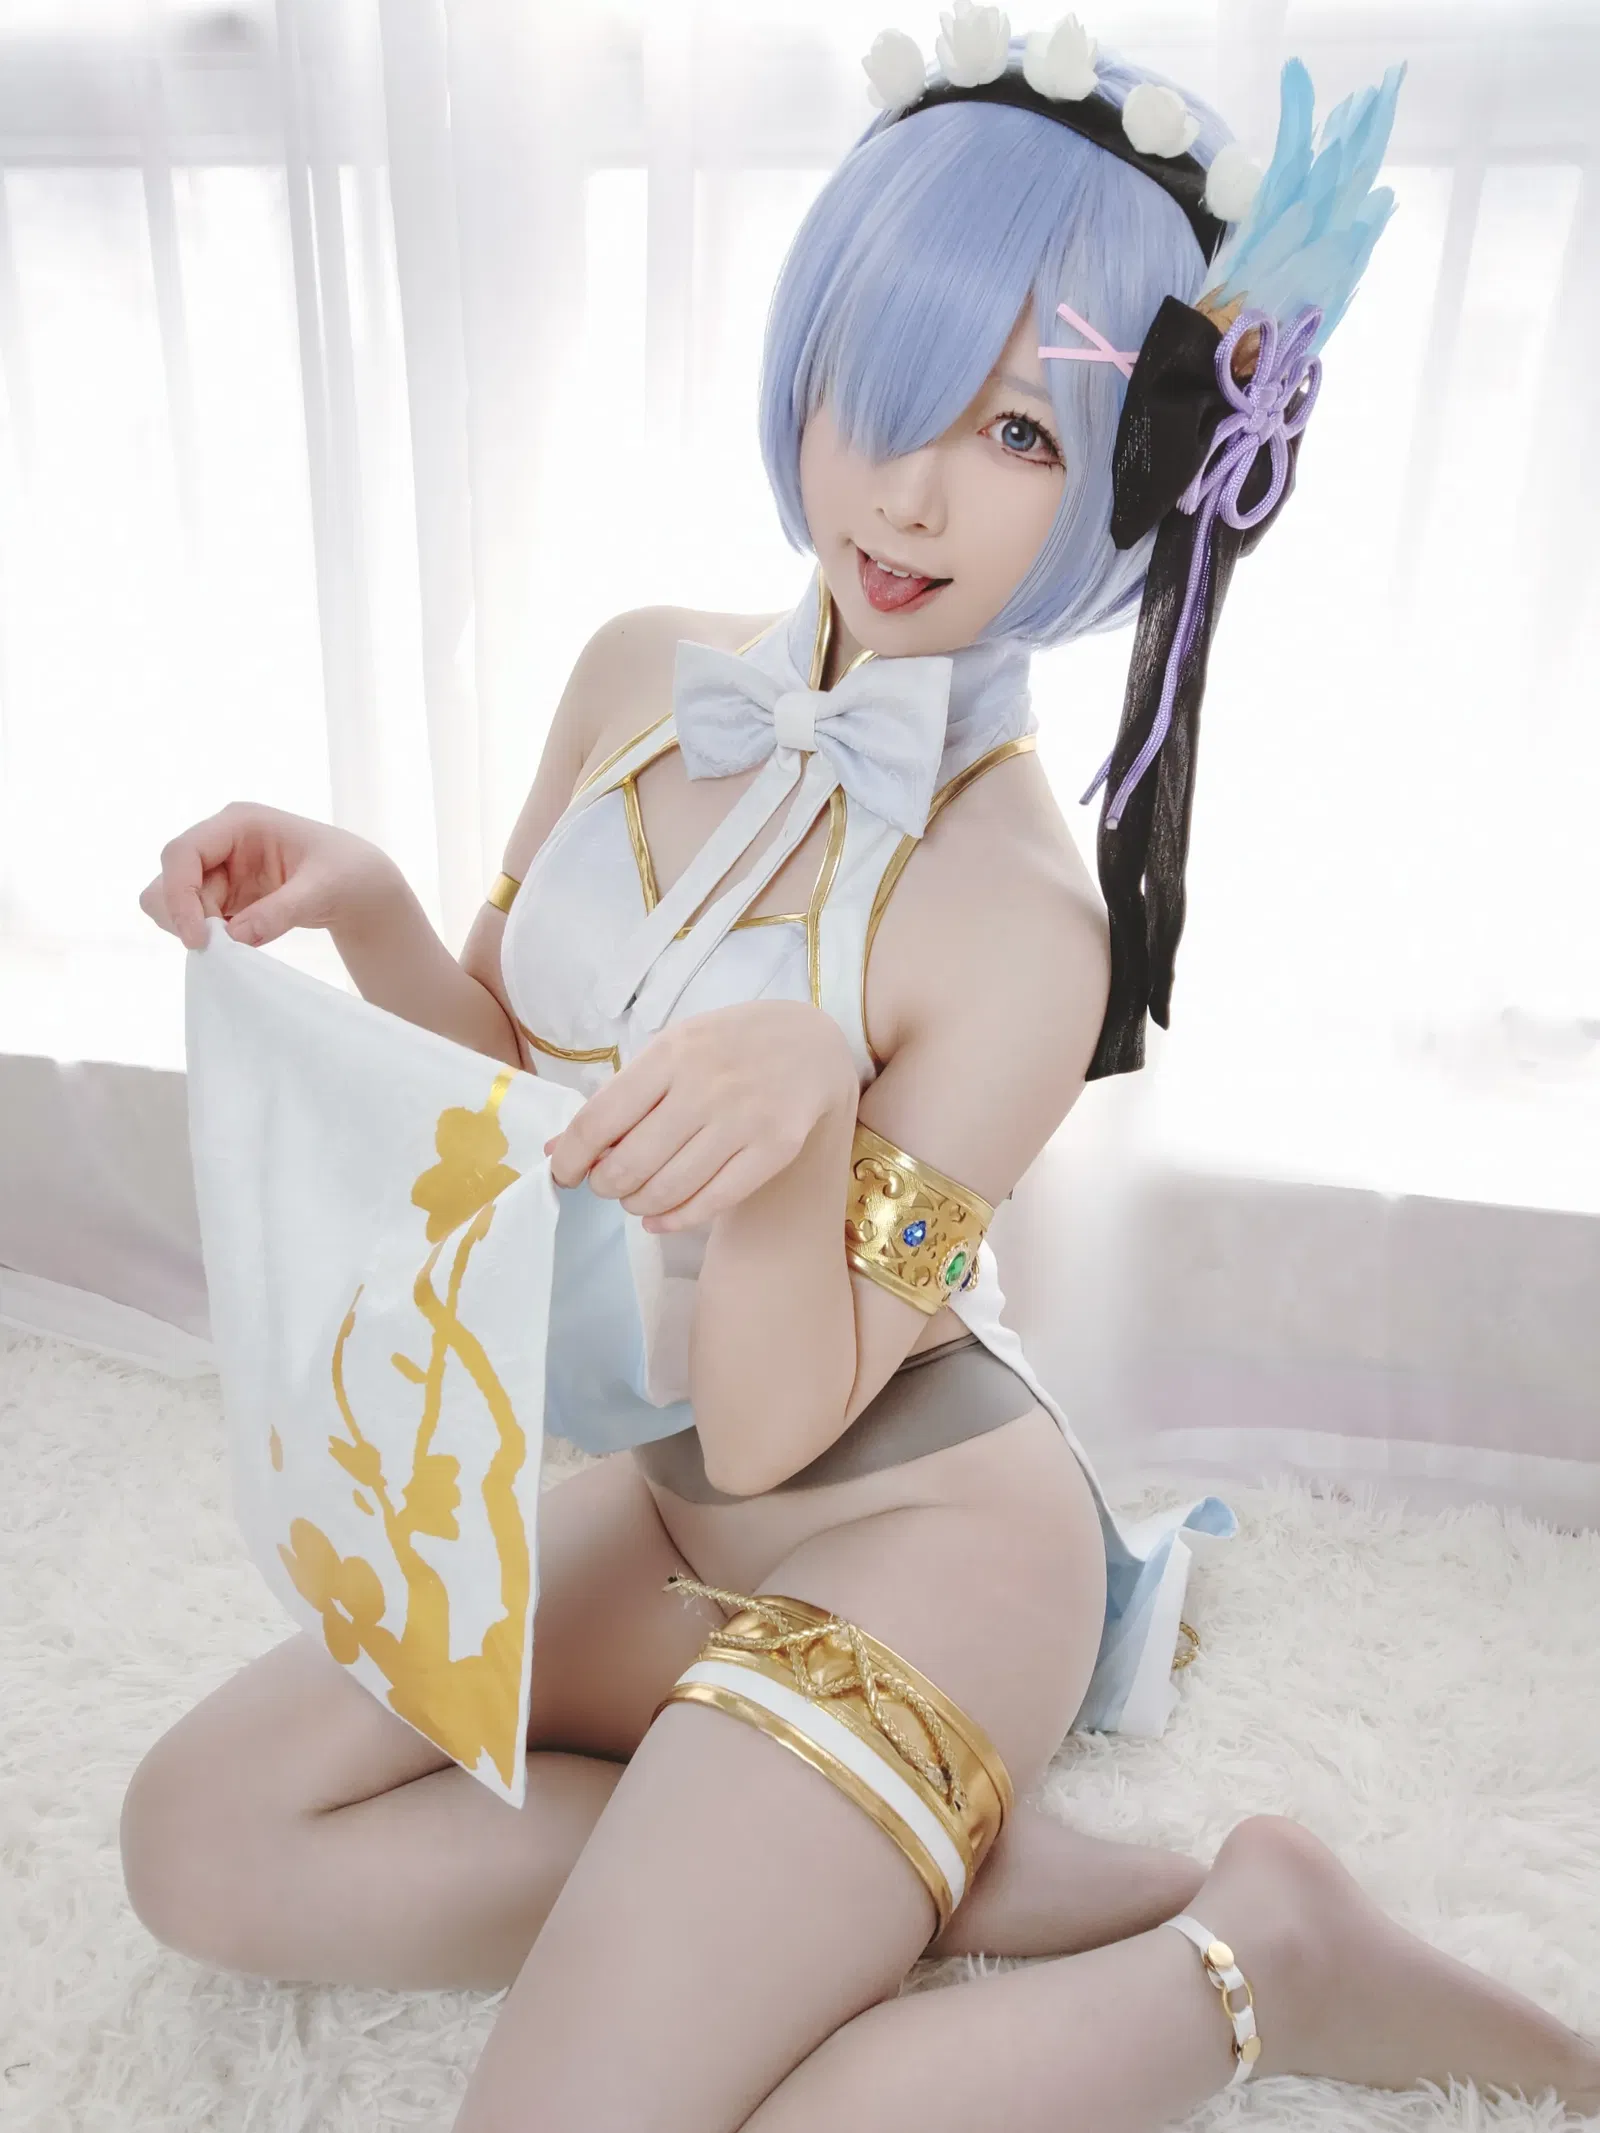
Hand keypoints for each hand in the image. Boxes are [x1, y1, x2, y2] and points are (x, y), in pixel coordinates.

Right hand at [139, 803, 395, 949]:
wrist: (362, 889)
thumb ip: (281, 911)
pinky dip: (209, 938)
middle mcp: (221, 843)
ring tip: (234, 947)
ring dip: (194, 929)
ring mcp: (220, 870)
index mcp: (240, 823)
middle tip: (218, 947)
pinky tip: (238, 947)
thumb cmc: (348, 874)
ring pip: (174, 902)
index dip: (178, 894)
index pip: (183, 852)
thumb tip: (235, 937)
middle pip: (170, 880)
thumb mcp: (321, 890)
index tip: (198, 938)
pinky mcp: (226, 897)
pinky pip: (196, 919)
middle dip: (184, 916)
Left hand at [546, 1000, 858, 1231]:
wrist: (811, 1045)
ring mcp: (744, 1120)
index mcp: (671, 1053)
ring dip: (638, 1205)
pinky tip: (660, 1219)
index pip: (599, 1119)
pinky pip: (712, 1202)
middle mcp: (706, 1086)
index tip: (563, 1175)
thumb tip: (557, 1150)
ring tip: (636, 1199)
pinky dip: (674, 1221)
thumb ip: (618, 1097)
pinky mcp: (775, 1149)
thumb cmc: (727, 1047)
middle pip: (630, 1164)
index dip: (571, 1158)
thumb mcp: (670, 1051)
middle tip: (607, 1186)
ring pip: (668, 1189)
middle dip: (605, 1186)